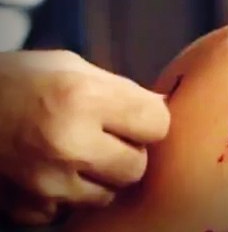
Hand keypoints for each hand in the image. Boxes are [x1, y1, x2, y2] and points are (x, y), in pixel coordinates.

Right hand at [0, 50, 169, 225]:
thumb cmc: (14, 81)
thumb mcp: (69, 67)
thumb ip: (119, 90)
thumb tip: (162, 110)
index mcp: (84, 98)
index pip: (157, 124)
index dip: (147, 120)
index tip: (131, 116)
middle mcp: (68, 143)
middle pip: (136, 166)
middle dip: (126, 153)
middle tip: (103, 138)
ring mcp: (45, 182)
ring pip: (106, 194)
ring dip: (96, 178)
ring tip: (70, 153)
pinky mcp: (26, 209)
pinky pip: (66, 212)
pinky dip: (61, 197)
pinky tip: (44, 171)